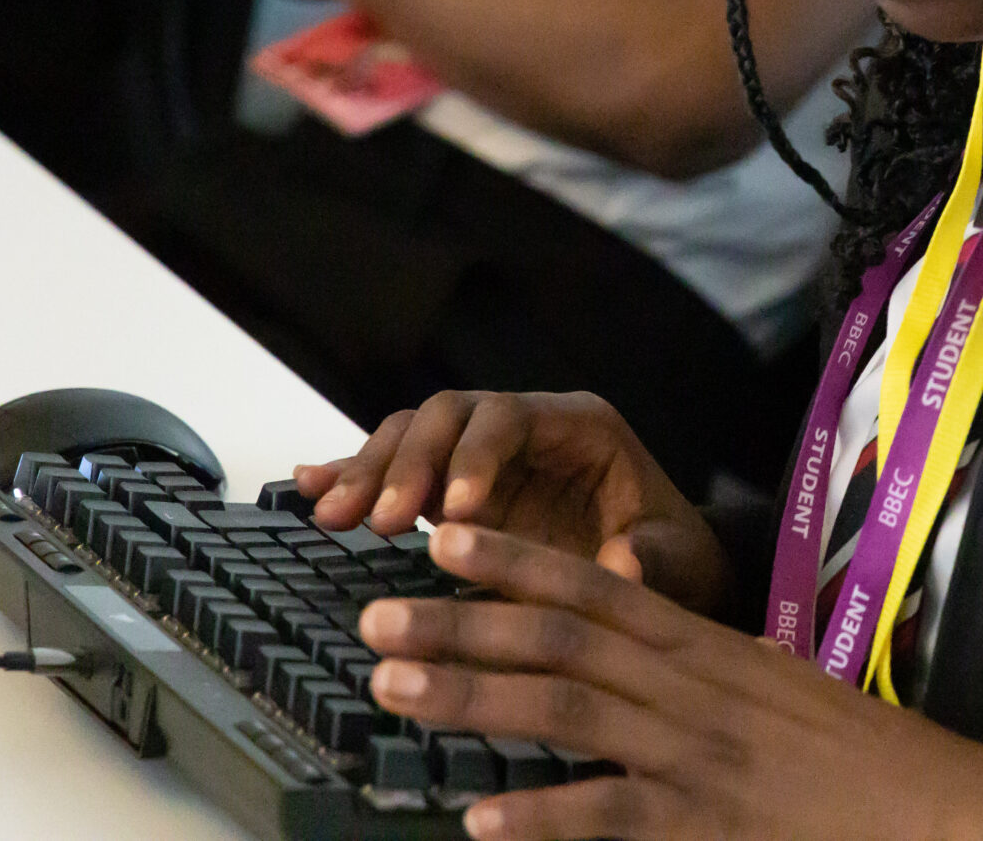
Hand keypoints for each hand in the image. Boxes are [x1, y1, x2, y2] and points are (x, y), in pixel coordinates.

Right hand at [298, 391, 730, 616]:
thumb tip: (624, 565)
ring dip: (368, 471)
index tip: (452, 511)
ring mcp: (483, 455)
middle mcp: (524, 428)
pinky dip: (352, 473)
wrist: (660, 567)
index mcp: (580, 426)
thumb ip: (652, 557)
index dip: (473, 455)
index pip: (510, 416)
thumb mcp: (675, 557)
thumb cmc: (670, 553)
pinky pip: (396, 466)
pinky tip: (308, 487)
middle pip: (448, 416)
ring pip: (413, 436)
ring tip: (332, 518)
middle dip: (406, 462)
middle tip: (373, 522)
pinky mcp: (453, 487)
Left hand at [362, 525, 982, 840]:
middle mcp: (691, 686)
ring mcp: (694, 754)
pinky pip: (611, 816)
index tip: (442, 537)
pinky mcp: (704, 822)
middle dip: (461, 623)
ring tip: (394, 690)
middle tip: (376, 615)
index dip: (513, 558)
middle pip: (558, 640)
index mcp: (703, 646)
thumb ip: (695, 664)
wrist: (932, 806)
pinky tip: (481, 819)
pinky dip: (543, 817)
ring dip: (474, 699)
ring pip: (567, 713)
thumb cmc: (849, 751)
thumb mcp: (767, 685)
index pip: (594, 584)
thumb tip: (625, 649)